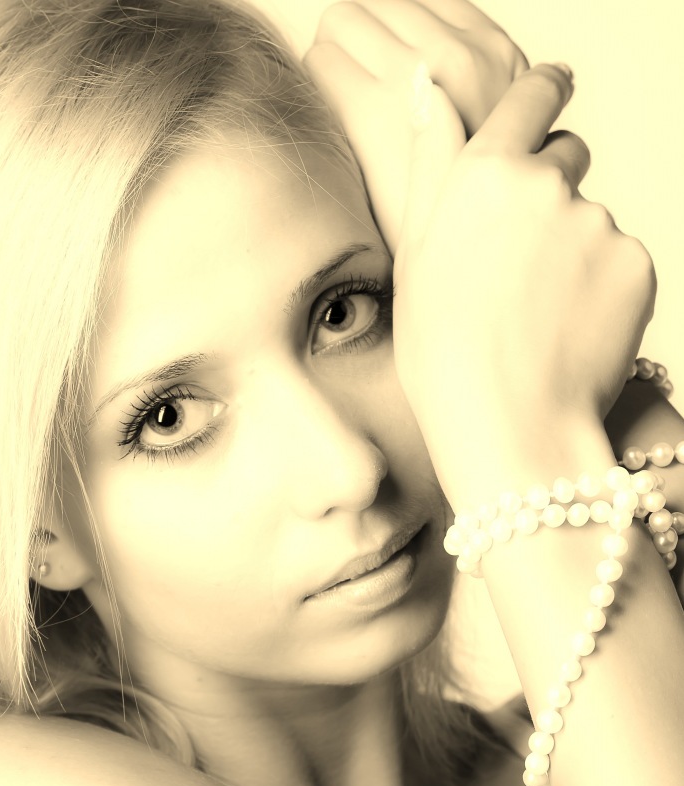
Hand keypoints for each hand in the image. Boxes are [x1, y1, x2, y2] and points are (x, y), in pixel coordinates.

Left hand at [304, 0, 526, 250]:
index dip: (399, 32)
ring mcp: (419, 76)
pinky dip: (318, 82)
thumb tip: (432, 74)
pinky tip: (337, 124)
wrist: (456, 275)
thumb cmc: (464, 221)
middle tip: (363, 89)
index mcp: (502, 60)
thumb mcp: (493, 141)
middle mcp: (465, 57)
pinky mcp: (373, 107)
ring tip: (349, 106)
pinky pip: (322, 58)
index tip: (389, 71)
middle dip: (365, 38)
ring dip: (336, 53)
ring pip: (344, 17)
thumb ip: (472, 93)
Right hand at [392, 66, 655, 453]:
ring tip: (536, 312)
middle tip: (516, 262)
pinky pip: (618, 259)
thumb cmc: (445, 355)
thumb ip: (431, 164)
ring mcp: (598, 224)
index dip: (541, 93)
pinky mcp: (637, 264)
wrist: (509, 424)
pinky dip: (599, 286)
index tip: (549, 92)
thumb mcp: (415, 256)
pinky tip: (567, 326)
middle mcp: (548, 184)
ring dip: (569, 249)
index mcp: (485, 175)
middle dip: (546, 191)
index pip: (530, 97)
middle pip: (564, 158)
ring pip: (589, 219)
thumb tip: (428, 92)